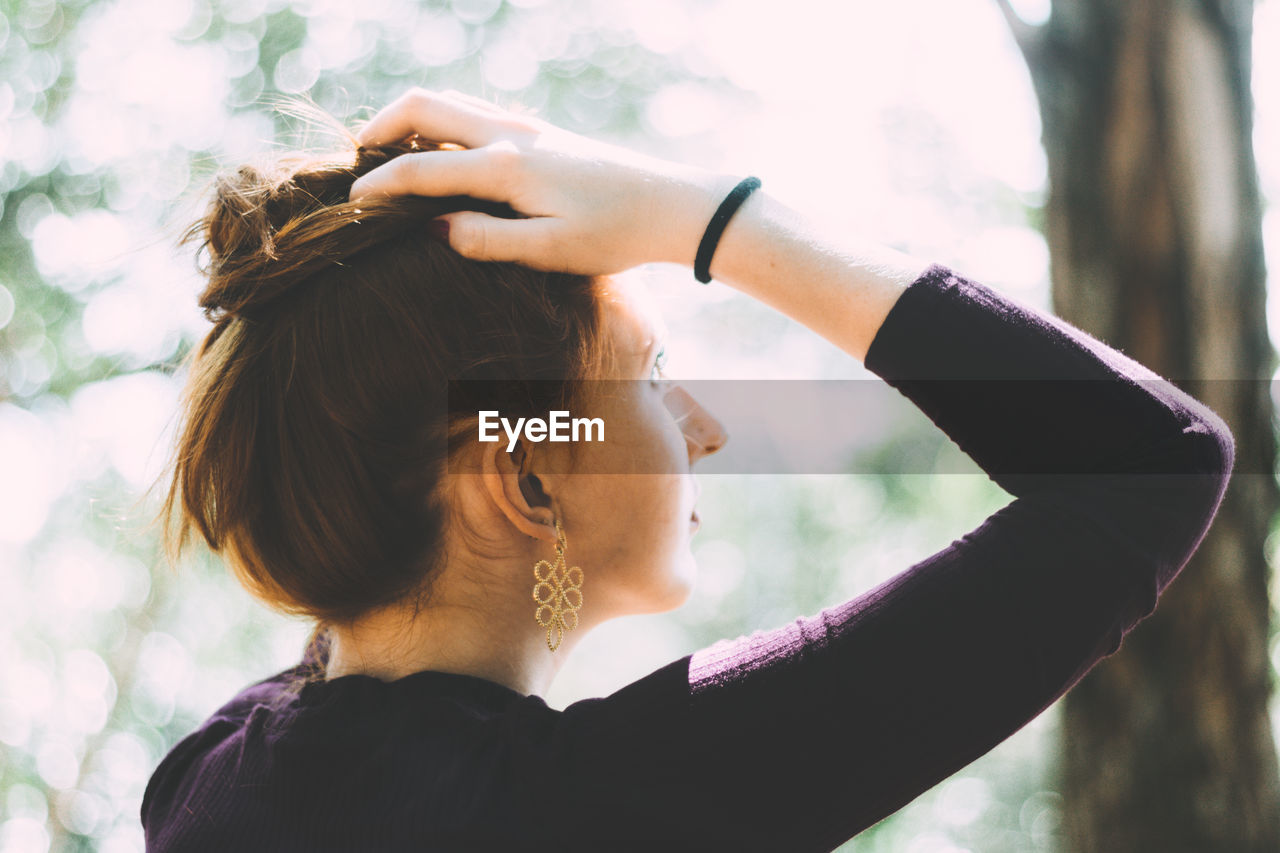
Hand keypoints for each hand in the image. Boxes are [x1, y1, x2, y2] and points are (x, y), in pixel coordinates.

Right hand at [349, 88, 734, 275]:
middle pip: (424, 106)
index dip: (377, 187)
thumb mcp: (549, 252)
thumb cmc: (613, 236)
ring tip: (388, 154)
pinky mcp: (540, 132)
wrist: (670, 205)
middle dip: (380, 128)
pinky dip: (440, 123)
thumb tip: (433, 228)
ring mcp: (526, 128)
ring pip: (448, 102)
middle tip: (358, 161)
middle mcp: (510, 136)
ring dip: (409, 120)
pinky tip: (441, 155)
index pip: (420, 169)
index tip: (350, 207)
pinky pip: (473, 113)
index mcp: (506, 168)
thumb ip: (486, 241)